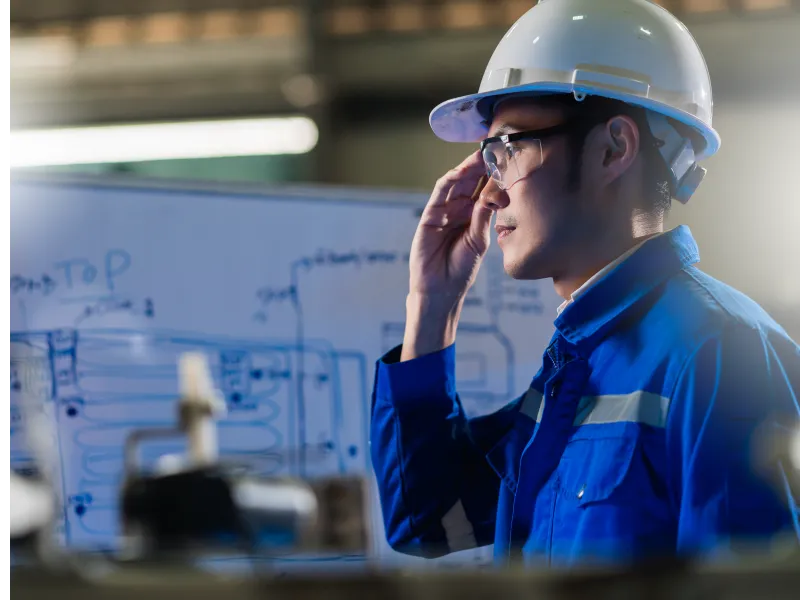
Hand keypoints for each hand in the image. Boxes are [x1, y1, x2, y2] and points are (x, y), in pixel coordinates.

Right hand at [408, 151, 493, 300]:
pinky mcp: (429, 216)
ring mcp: (443, 211)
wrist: (441, 289)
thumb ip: (483, 217)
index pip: (483, 189)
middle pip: (470, 181)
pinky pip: (438, 194)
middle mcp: (458, 209)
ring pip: (455, 184)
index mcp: (473, 215)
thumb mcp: (479, 241)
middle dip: (481, 165)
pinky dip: (448, 181)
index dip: (493, 174)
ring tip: (479, 156)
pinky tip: (459, 172)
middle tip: (493, 149)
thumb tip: (493, 193)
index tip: (506, 158)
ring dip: (466, 169)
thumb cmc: (461, 269)